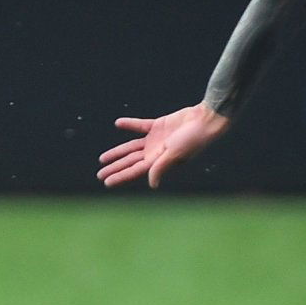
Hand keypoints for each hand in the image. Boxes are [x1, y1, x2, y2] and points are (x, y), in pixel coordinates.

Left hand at [97, 103, 229, 188]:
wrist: (206, 120)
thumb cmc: (193, 138)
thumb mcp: (175, 153)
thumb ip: (161, 167)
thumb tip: (152, 184)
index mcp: (160, 161)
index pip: (135, 171)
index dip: (120, 176)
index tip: (106, 182)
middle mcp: (156, 152)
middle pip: (130, 161)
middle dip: (115, 168)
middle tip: (99, 175)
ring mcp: (157, 139)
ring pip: (131, 148)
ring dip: (117, 152)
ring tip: (102, 158)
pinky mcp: (159, 126)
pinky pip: (140, 126)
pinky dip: (130, 125)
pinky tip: (119, 123)